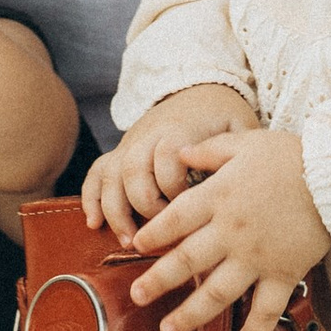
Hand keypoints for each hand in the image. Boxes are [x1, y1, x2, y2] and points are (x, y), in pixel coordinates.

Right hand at [84, 81, 261, 245]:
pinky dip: (91, 198)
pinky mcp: (120, 152)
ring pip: (111, 175)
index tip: (190, 210)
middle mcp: (149, 135)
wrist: (200, 89)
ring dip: (115, 210)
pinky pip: (97, 173)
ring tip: (128, 241)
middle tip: (158, 236)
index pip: (167, 159)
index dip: (174, 188)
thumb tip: (233, 189)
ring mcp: (131, 144)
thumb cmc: (223, 116)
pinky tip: (94, 224)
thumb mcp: (239, 127)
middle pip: (134, 170)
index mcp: (180, 129)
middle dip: (144, 207)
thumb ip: (236, 154)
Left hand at [127, 127, 330, 330]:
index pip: (176, 218)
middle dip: (158, 281)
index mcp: (219, 196)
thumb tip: (179, 151)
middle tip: (136, 297)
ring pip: (218, 292)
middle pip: (187, 260)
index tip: (137, 246)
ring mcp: (257, 257)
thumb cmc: (291, 156)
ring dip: (191, 315)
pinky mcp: (284, 273)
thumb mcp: (246, 142)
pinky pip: (267, 308)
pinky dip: (256, 329)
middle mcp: (232, 231)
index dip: (153, 233)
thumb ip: (210, 150)